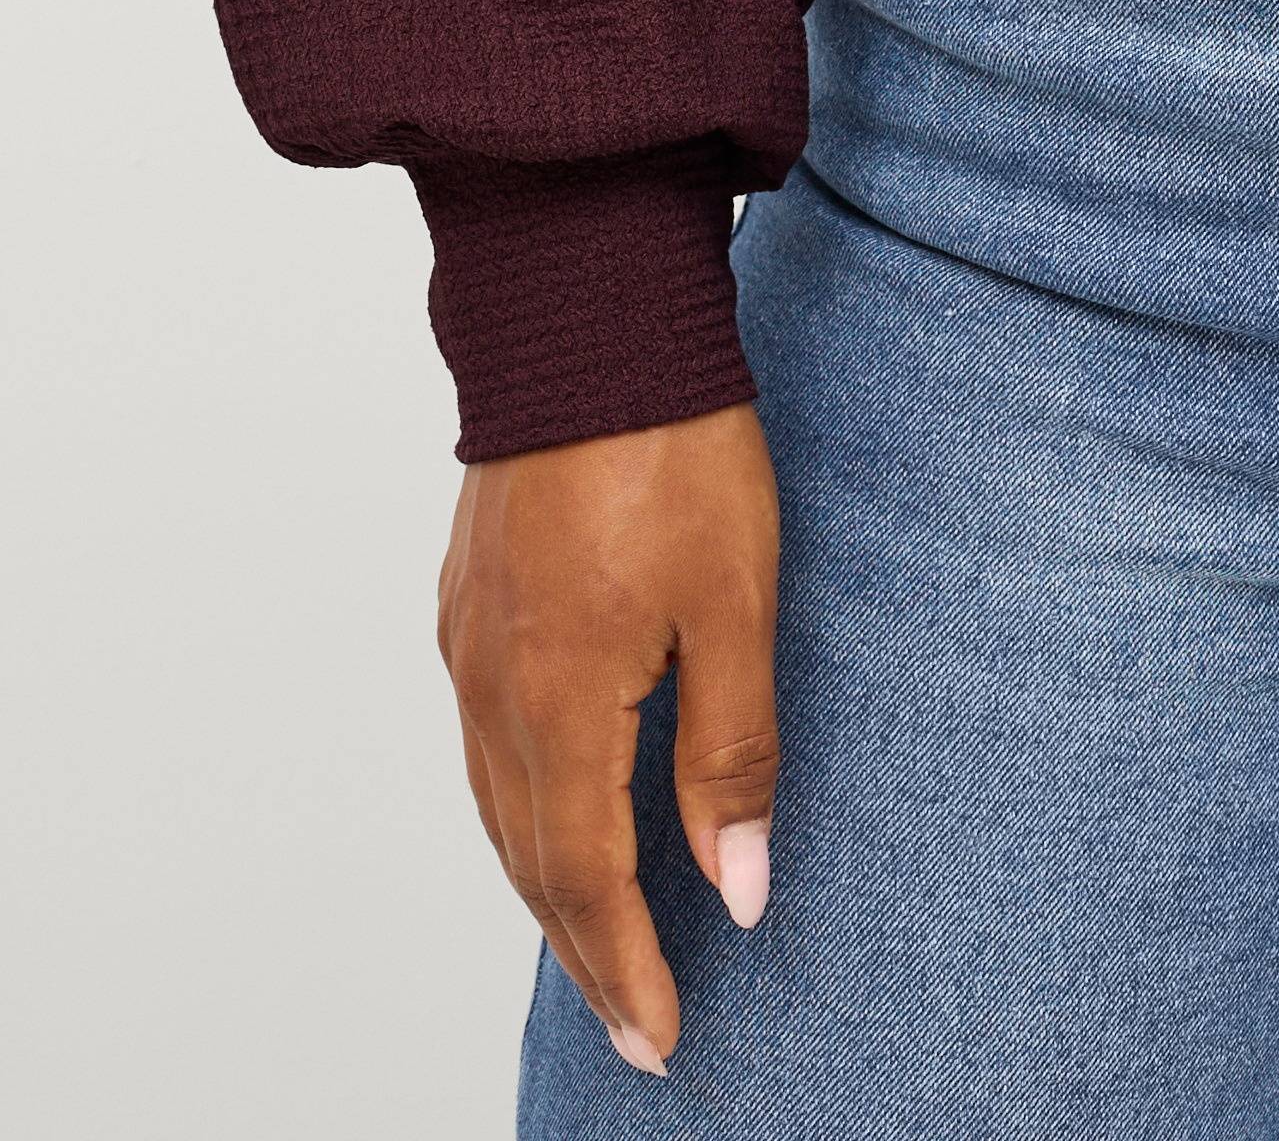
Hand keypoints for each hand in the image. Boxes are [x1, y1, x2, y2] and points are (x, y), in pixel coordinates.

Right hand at [437, 398, 779, 1080]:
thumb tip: (738, 888)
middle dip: (585, 951)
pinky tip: (549, 814)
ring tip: (596, 945)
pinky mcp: (467, 602)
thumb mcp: (737, 603)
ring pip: (497, 807)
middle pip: (531, 860)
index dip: (625, 967)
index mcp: (560, 698)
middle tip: (633, 1023)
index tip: (662, 1036)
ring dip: (545, 888)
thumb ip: (733, 751)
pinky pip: (482, 744)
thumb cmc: (673, 444)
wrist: (587, 316)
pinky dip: (518, 809)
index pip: (587, 877)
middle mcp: (493, 686)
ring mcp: (469, 643)